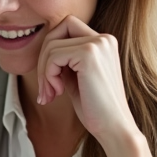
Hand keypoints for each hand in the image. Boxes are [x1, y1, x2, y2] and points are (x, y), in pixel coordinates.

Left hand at [34, 15, 137, 145]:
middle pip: (58, 30)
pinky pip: (54, 56)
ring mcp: (98, 44)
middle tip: (45, 88)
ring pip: (52, 45)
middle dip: (44, 58)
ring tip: (50, 94)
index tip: (50, 78)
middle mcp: (104, 38)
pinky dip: (48, 75)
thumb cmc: (95, 109)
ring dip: (44, 72)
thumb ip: (64, 61)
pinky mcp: (89, 54)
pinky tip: (58, 92)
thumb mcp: (76, 78)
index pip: (67, 27)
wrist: (114, 128)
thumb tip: (43, 51)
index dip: (52, 49)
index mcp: (104, 42)